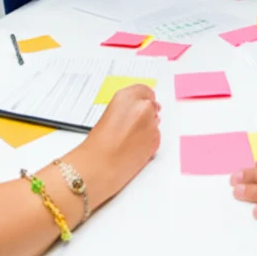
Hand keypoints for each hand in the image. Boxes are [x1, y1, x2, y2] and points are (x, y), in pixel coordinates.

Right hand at [81, 85, 160, 204]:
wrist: (101, 165)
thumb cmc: (99, 144)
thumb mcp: (109, 114)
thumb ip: (126, 108)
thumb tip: (136, 110)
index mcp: (127, 97)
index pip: (145, 90)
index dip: (142, 99)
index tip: (140, 104)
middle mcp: (142, 107)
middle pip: (152, 105)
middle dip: (146, 113)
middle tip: (133, 125)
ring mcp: (152, 122)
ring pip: (155, 121)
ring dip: (147, 127)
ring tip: (129, 138)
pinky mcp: (157, 138)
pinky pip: (156, 135)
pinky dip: (148, 140)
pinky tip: (134, 146)